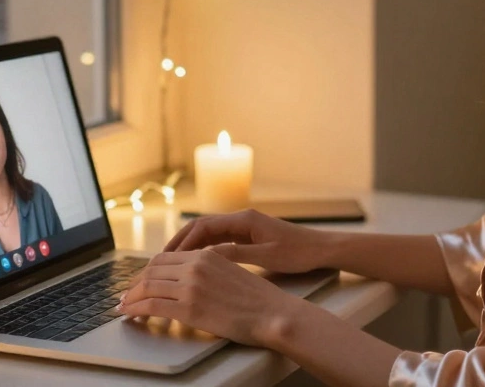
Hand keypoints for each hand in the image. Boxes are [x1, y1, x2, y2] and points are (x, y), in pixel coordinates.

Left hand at [117, 249, 298, 346]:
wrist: (272, 313)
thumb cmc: (258, 298)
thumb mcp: (231, 272)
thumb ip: (208, 270)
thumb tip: (189, 279)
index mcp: (206, 255)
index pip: (165, 258)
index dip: (147, 271)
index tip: (140, 281)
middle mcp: (195, 266)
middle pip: (152, 270)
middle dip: (135, 284)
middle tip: (127, 295)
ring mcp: (191, 286)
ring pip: (148, 287)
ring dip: (131, 297)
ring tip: (124, 306)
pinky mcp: (189, 308)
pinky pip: (152, 306)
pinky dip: (136, 309)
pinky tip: (131, 314)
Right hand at [161, 209, 329, 273]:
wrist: (322, 248)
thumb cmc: (298, 252)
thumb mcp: (265, 256)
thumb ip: (235, 254)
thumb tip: (205, 257)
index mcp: (244, 220)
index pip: (204, 226)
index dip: (183, 241)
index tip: (167, 256)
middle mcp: (242, 219)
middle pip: (202, 227)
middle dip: (181, 242)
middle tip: (161, 260)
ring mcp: (245, 227)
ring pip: (210, 234)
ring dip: (191, 246)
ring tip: (173, 264)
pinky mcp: (250, 236)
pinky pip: (220, 240)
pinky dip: (205, 250)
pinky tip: (197, 264)